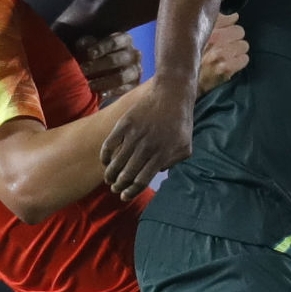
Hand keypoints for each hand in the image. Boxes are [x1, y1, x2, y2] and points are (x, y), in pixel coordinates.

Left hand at [70, 31, 141, 101]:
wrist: (105, 72)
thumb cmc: (98, 54)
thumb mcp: (92, 46)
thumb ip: (87, 44)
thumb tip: (82, 45)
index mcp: (125, 40)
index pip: (114, 42)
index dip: (101, 48)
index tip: (89, 54)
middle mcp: (134, 54)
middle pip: (116, 60)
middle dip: (97, 66)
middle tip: (83, 70)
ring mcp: (136, 70)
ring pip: (120, 77)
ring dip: (102, 81)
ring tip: (88, 85)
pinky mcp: (134, 86)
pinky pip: (123, 90)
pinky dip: (110, 92)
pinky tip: (98, 94)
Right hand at [101, 77, 192, 198]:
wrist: (172, 94)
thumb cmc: (180, 122)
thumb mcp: (185, 147)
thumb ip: (173, 163)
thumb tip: (158, 172)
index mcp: (161, 155)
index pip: (141, 181)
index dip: (131, 192)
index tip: (124, 197)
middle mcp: (147, 147)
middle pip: (127, 174)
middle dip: (118, 186)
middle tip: (115, 189)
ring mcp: (134, 135)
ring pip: (117, 161)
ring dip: (110, 174)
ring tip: (109, 179)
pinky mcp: (125, 123)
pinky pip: (110, 144)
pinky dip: (105, 156)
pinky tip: (105, 161)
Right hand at [198, 13, 248, 94]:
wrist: (188, 81)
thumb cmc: (195, 56)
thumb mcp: (201, 34)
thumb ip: (219, 21)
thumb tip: (235, 16)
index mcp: (207, 27)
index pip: (232, 18)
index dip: (230, 27)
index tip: (224, 33)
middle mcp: (212, 38)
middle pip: (240, 31)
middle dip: (235, 39)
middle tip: (226, 48)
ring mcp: (219, 53)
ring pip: (244, 45)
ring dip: (237, 52)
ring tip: (227, 57)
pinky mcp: (225, 67)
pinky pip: (244, 59)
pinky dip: (239, 63)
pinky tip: (230, 65)